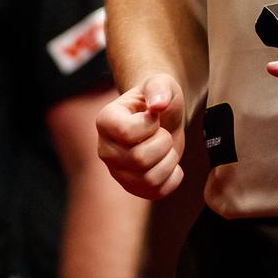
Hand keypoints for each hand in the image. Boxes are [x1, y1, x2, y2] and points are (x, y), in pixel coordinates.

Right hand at [94, 73, 186, 198]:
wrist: (163, 116)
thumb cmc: (158, 97)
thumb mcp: (161, 84)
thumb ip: (159, 88)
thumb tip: (158, 105)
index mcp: (105, 120)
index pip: (127, 133)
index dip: (150, 125)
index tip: (154, 116)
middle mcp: (105, 149)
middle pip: (139, 159)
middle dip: (163, 144)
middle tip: (163, 132)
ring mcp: (117, 171)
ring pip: (149, 179)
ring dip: (169, 161)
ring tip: (167, 146)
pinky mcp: (133, 187)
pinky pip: (156, 193)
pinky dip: (172, 178)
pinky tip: (171, 162)